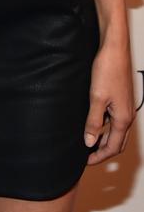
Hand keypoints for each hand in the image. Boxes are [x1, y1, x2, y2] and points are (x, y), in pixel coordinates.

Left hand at [84, 40, 133, 164]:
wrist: (114, 50)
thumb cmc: (107, 70)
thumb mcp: (96, 98)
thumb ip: (93, 122)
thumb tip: (89, 142)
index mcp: (122, 119)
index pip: (113, 147)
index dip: (99, 157)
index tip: (86, 161)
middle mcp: (126, 115)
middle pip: (117, 142)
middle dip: (103, 151)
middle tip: (87, 156)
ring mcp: (124, 107)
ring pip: (116, 131)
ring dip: (104, 139)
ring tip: (88, 142)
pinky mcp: (120, 99)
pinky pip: (114, 120)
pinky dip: (105, 127)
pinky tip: (93, 123)